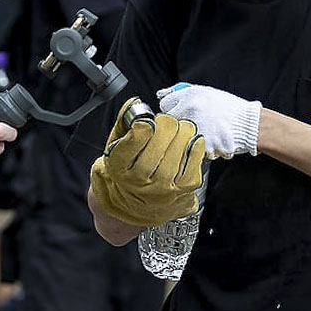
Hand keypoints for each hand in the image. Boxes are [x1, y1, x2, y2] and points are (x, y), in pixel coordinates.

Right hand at [89, 97, 205, 226]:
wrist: (134, 206)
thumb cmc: (125, 172)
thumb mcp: (115, 147)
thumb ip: (124, 123)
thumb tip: (135, 103)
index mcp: (119, 166)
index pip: (137, 136)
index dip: (146, 122)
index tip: (148, 121)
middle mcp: (140, 180)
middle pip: (162, 138)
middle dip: (166, 123)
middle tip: (166, 122)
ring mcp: (164, 187)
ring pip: (180, 147)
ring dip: (182, 131)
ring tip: (179, 129)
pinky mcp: (183, 190)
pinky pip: (194, 161)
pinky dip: (195, 146)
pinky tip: (190, 140)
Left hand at [157, 83, 260, 158]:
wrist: (250, 124)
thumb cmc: (229, 108)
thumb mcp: (205, 92)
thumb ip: (181, 93)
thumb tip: (160, 94)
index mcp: (190, 96)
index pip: (165, 104)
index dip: (171, 109)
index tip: (178, 113)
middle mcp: (191, 110)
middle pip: (169, 122)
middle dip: (177, 124)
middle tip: (192, 124)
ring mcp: (196, 128)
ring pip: (179, 137)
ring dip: (188, 137)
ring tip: (205, 133)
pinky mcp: (203, 144)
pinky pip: (192, 148)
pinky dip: (200, 147)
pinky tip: (211, 140)